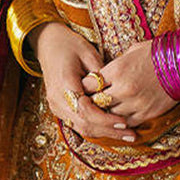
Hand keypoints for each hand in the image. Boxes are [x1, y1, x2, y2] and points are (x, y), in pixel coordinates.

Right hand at [32, 21, 136, 140]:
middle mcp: (57, 99)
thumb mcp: (89, 54)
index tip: (124, 122)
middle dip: (109, 131)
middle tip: (131, 134)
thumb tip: (119, 94)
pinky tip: (112, 129)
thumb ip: (102, 75)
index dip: (105, 119)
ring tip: (126, 135)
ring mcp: (56, 106)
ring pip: (81, 128)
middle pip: (84, 124)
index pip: (85, 111)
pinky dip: (96, 128)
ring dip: (104, 133)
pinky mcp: (59, 109)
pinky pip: (78, 124)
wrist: (49, 44)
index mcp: (64, 84)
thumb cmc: (71, 46)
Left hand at [80, 39, 178, 126]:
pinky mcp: (147, 113)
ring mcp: (135, 103)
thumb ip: (113, 67)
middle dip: (92, 102)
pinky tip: (119, 117)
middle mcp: (123, 89)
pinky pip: (126, 123)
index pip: (89, 85)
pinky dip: (121, 122)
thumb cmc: (156, 53)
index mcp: (116, 70)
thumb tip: (100, 76)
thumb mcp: (130, 52)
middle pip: (96, 103)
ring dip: (106, 114)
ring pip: (109, 116)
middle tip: (91, 101)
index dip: (86, 87)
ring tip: (106, 109)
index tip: (87, 87)